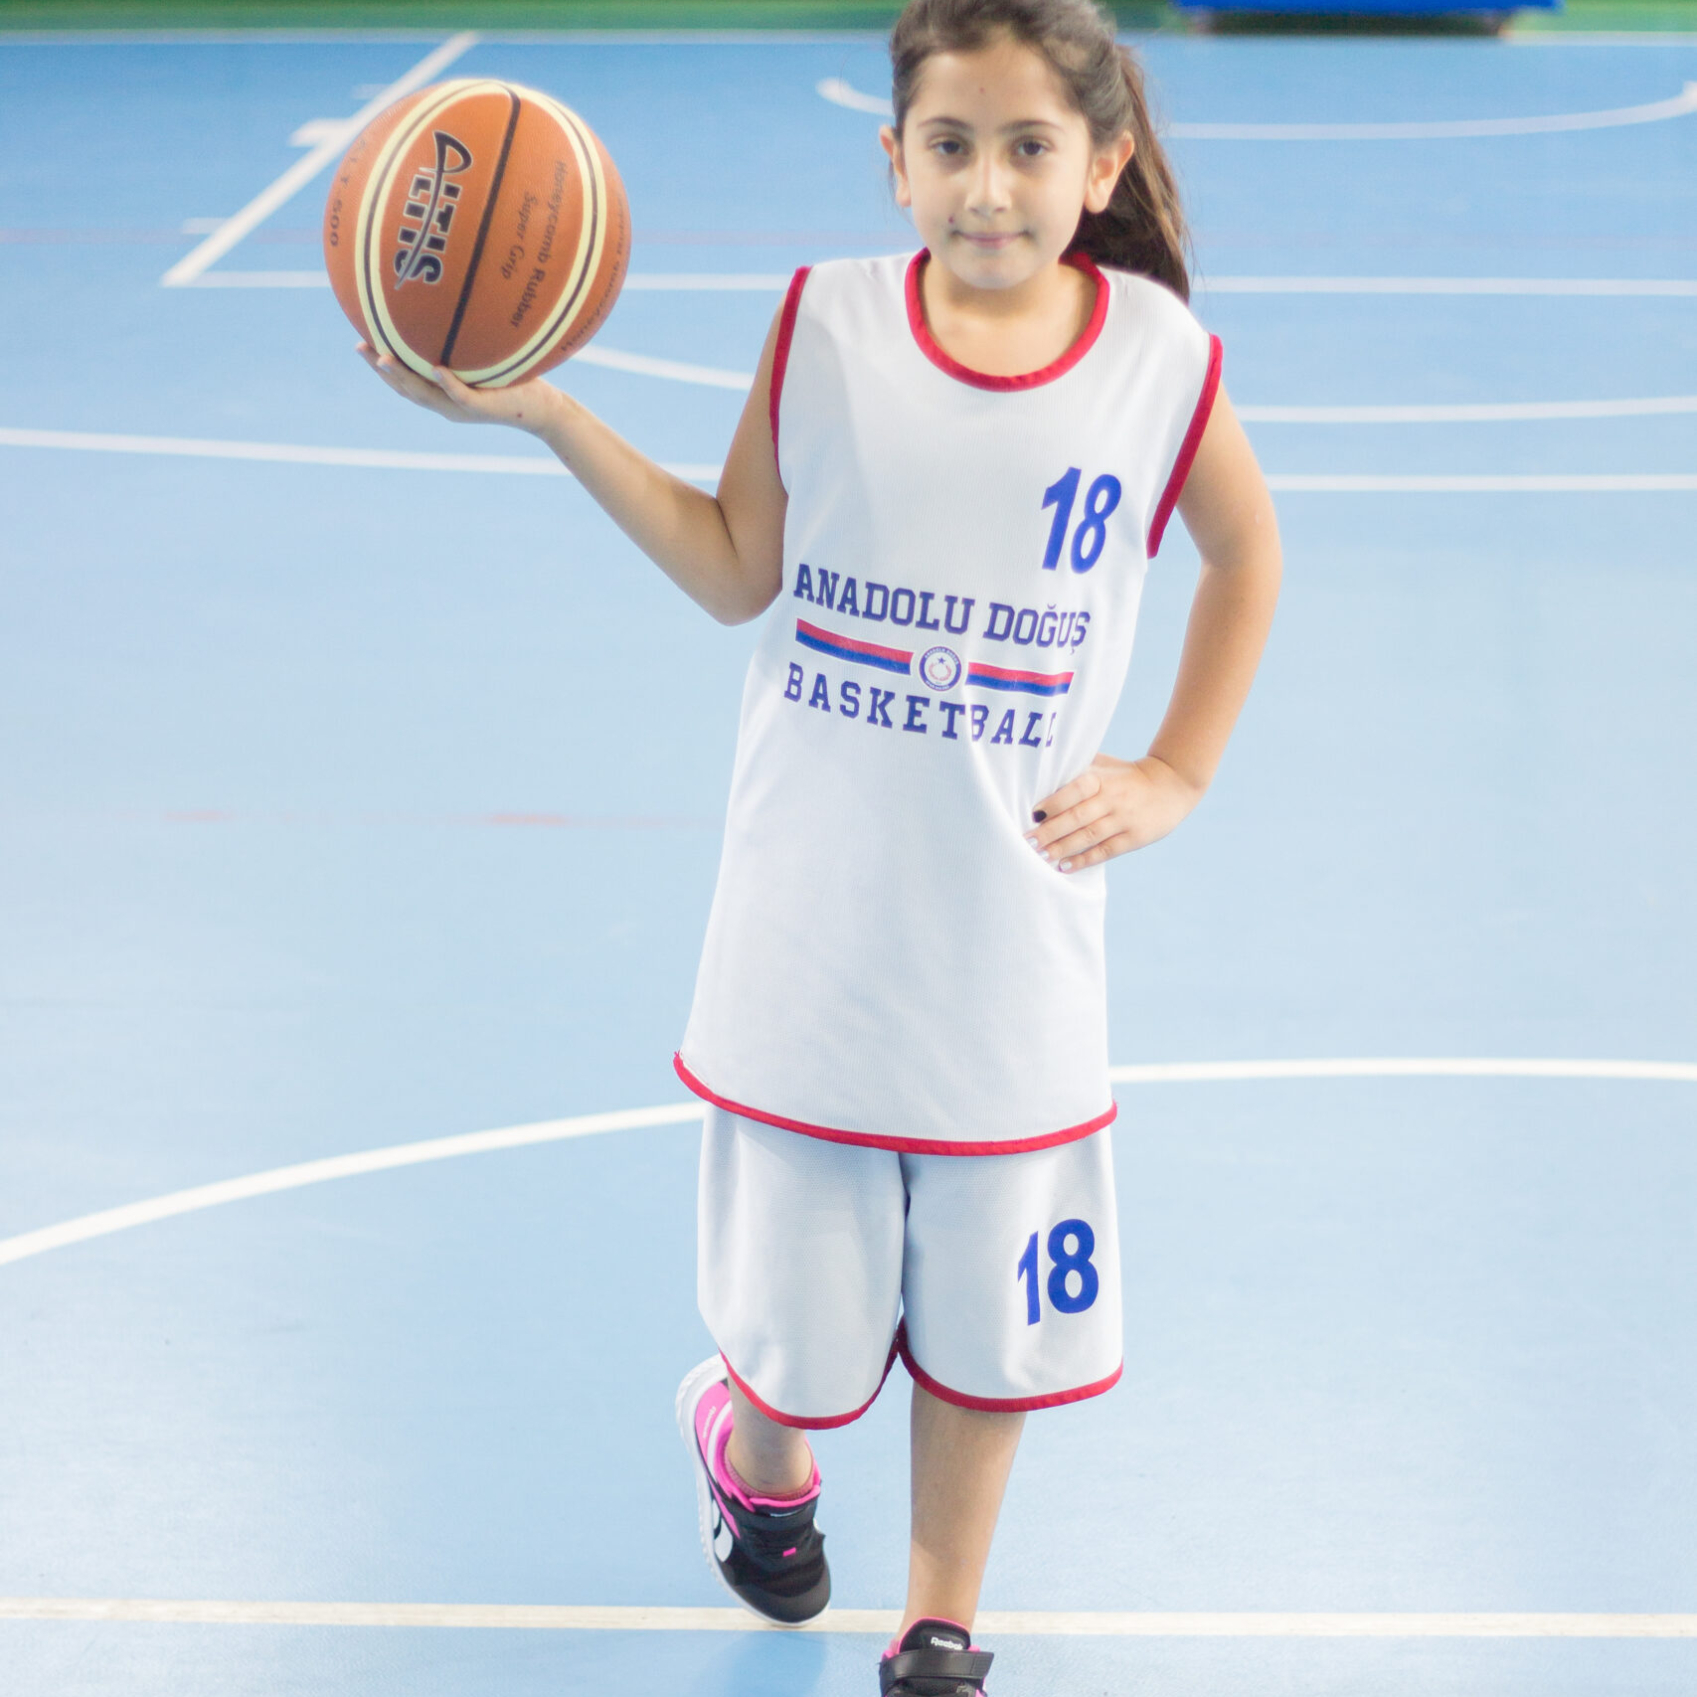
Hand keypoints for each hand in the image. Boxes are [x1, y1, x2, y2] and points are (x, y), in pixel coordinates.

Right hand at [356, 341, 562, 435]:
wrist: (543, 410)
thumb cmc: (515, 381)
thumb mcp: (486, 359)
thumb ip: (467, 343)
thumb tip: (456, 306)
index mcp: (443, 394)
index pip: (405, 381)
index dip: (381, 365)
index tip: (361, 343)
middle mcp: (447, 404)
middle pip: (406, 388)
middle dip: (381, 369)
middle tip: (359, 347)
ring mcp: (463, 408)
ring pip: (425, 394)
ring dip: (403, 377)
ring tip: (383, 358)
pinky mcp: (483, 408)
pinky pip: (461, 395)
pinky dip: (447, 383)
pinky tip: (435, 368)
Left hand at [1025, 754, 1202, 872]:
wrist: (1173, 784)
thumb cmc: (1127, 774)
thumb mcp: (1106, 764)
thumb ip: (1079, 766)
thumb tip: (1042, 769)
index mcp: (1103, 779)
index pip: (1075, 789)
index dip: (1055, 802)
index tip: (1032, 814)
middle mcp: (1112, 799)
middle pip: (1077, 817)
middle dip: (1050, 831)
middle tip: (1027, 841)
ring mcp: (1124, 820)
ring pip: (1089, 836)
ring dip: (1063, 848)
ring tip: (1041, 856)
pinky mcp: (1134, 837)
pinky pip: (1106, 851)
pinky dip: (1084, 860)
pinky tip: (1064, 867)